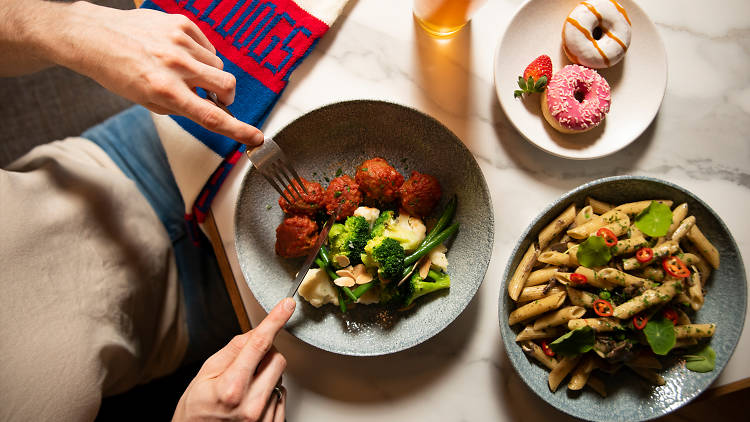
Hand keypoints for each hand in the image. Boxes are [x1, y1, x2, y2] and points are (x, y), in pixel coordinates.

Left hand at [47, 1, 262, 144]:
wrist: (96, 37)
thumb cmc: (119, 72)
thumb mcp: (148, 101)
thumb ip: (182, 107)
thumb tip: (213, 108)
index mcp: (166, 92)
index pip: (211, 116)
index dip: (238, 130)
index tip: (256, 137)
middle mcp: (176, 67)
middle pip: (227, 85)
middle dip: (227, 95)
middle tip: (215, 96)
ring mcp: (180, 42)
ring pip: (218, 65)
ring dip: (209, 73)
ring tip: (185, 71)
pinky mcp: (181, 24)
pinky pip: (208, 46)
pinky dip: (201, 54)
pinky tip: (180, 54)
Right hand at [172, 298, 294, 420]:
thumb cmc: (196, 409)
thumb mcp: (206, 373)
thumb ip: (234, 350)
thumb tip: (256, 331)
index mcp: (231, 387)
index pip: (259, 344)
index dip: (275, 321)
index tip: (286, 306)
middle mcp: (251, 404)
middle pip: (277, 359)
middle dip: (266, 354)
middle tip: (247, 363)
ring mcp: (263, 417)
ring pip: (280, 376)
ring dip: (267, 374)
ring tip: (245, 387)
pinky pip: (281, 395)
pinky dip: (270, 391)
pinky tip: (251, 399)